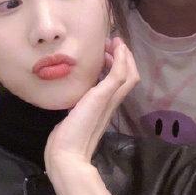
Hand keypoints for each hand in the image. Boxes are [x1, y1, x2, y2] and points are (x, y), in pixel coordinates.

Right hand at [44, 38, 139, 177]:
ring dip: (108, 66)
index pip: (128, 73)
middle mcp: (108, 101)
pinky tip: (82, 75)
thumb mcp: (99, 99)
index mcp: (113, 98)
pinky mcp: (83, 112)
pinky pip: (95, 89)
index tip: (114, 39)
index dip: (125, 55)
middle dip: (119, 58)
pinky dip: (94, 77)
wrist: (67, 155)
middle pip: (122, 77)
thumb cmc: (83, 126)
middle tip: (105, 44)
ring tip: (97, 55)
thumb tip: (121, 56)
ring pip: (110, 83)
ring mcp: (97, 108)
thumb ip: (112, 79)